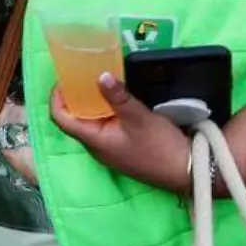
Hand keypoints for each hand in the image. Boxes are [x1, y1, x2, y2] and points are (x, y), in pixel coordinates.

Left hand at [51, 74, 192, 193]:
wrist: (188, 170)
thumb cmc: (159, 147)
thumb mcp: (138, 117)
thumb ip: (118, 97)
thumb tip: (99, 75)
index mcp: (93, 140)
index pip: (61, 119)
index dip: (57, 99)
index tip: (63, 79)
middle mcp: (97, 146)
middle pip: (74, 119)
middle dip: (74, 97)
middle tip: (80, 74)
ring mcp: (110, 148)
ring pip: (91, 122)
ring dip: (91, 102)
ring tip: (96, 80)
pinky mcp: (123, 146)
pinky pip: (106, 125)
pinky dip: (105, 110)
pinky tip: (115, 97)